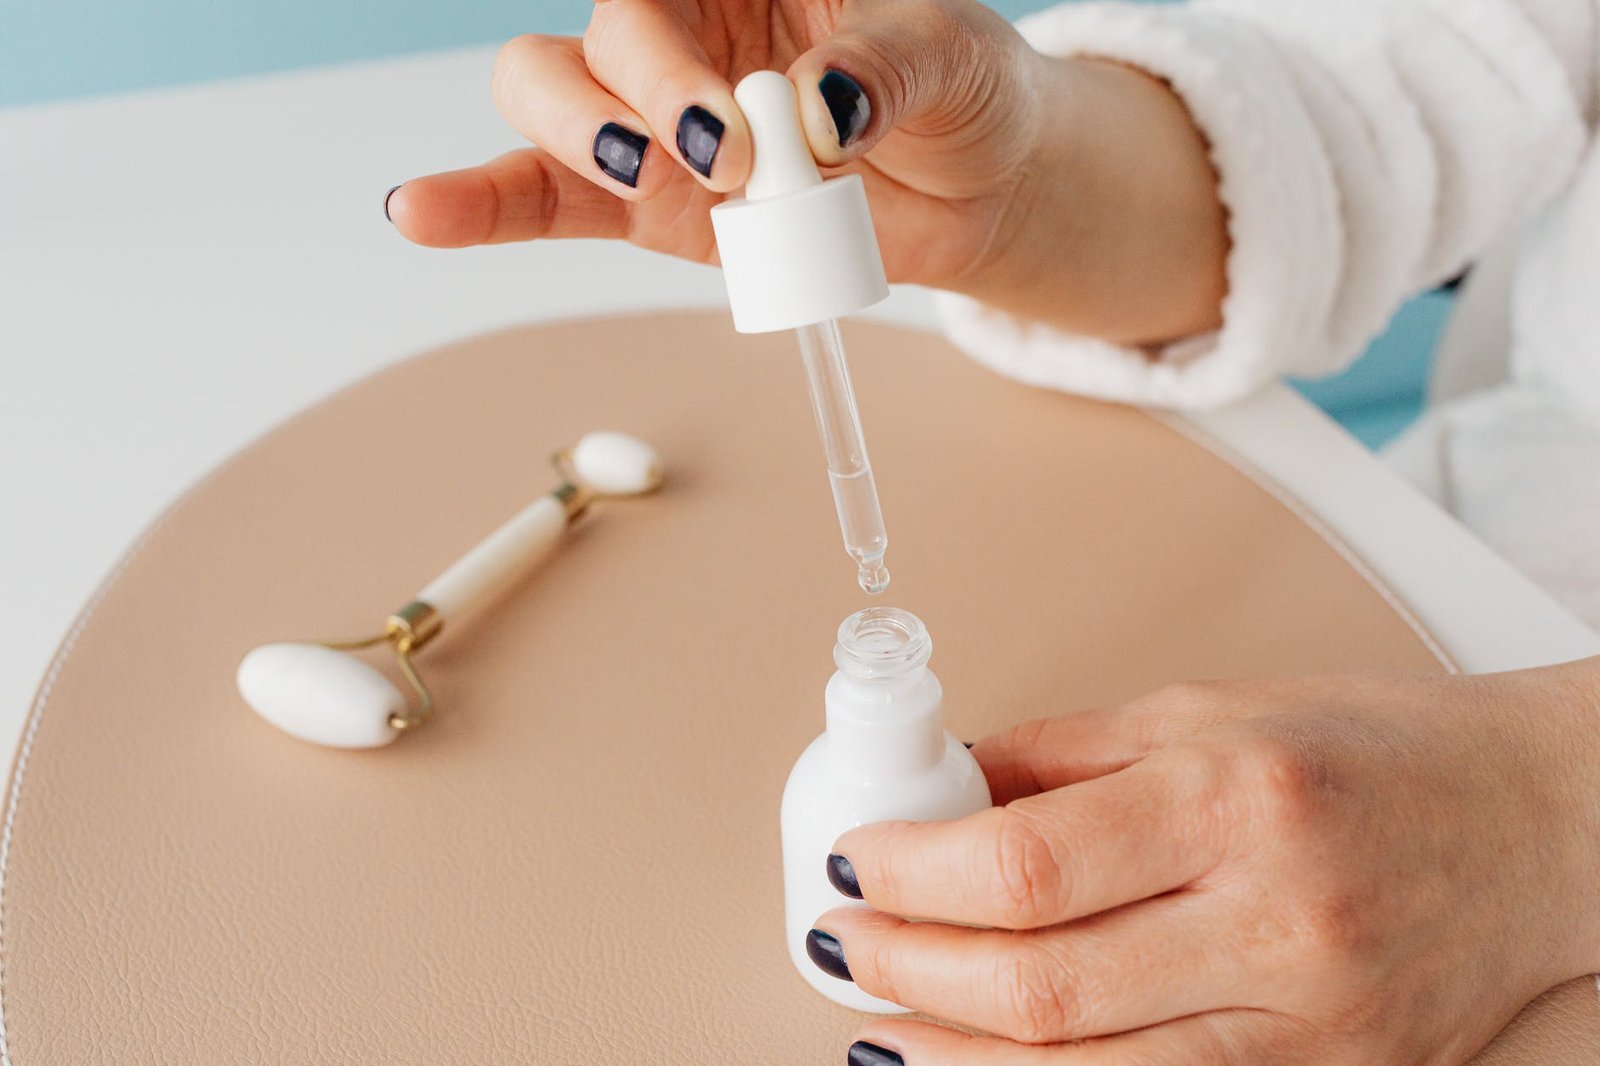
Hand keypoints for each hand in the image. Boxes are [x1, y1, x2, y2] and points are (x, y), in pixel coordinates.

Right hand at [385, 0, 1227, 344]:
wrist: (980, 181)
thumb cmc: (959, 88)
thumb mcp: (950, 56)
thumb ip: (884, 69)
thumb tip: (819, 111)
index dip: (658, 47)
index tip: (725, 121)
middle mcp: (681, 36)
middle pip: (592, 43)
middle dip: (634, 100)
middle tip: (724, 157)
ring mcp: (656, 123)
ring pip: (551, 106)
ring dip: (580, 146)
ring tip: (652, 179)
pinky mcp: (653, 207)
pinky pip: (546, 200)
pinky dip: (482, 208)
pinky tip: (421, 212)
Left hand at [818, 661, 1599, 1063]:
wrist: (1535, 827)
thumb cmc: (1377, 751)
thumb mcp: (1209, 708)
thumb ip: (1062, 754)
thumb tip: (940, 786)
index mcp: (1233, 800)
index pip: (1026, 867)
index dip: (910, 874)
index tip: (853, 860)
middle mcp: (1273, 925)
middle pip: (1039, 990)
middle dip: (908, 972)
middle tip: (844, 943)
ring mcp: (1306, 1026)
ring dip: (953, 1062)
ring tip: (881, 1025)